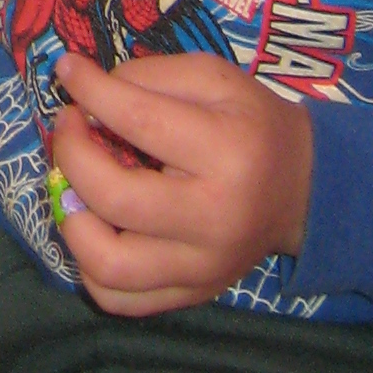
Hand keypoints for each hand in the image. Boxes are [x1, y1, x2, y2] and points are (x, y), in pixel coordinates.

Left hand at [47, 49, 312, 318]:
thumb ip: (149, 76)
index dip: (90, 93)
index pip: (138, 120)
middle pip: (114, 197)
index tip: (69, 73)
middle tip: (70, 129)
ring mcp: (202, 267)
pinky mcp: (192, 294)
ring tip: (76, 188)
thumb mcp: (214, 78)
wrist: (303, 189)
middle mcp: (213, 219)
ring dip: (73, 220)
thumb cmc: (252, 125)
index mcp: (227, 152)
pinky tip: (96, 229)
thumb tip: (83, 88)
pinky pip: (119, 298)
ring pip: (108, 265)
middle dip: (72, 154)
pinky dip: (89, 266)